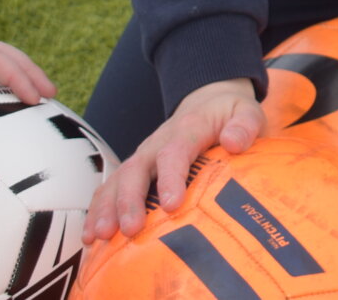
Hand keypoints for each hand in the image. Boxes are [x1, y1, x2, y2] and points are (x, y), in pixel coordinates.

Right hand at [83, 78, 262, 243]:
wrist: (208, 100)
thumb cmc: (230, 114)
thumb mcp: (247, 112)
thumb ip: (245, 126)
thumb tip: (235, 142)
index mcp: (187, 129)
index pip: (175, 152)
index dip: (171, 177)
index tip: (172, 205)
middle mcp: (157, 142)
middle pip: (137, 169)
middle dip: (130, 200)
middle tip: (129, 230)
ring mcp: (142, 156)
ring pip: (117, 180)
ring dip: (106, 209)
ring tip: (100, 238)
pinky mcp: (133, 169)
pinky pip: (109, 188)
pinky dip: (97, 210)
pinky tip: (90, 238)